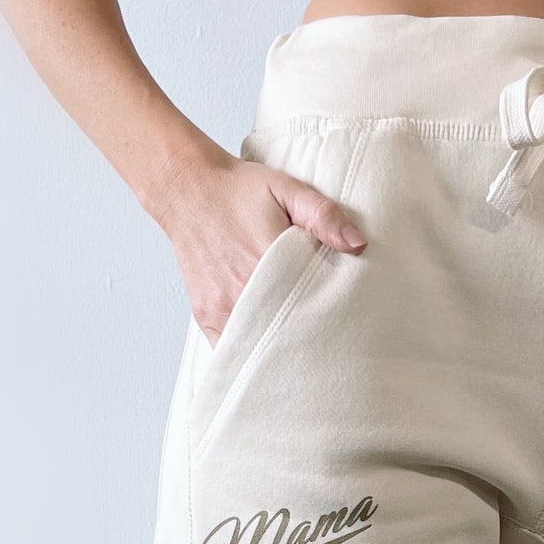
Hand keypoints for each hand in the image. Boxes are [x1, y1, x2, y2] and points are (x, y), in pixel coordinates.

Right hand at [154, 148, 365, 345]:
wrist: (187, 189)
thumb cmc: (238, 191)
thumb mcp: (286, 189)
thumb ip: (323, 215)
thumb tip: (357, 244)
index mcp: (269, 262)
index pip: (309, 308)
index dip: (328, 321)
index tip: (343, 328)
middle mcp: (243, 290)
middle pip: (285, 334)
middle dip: (307, 343)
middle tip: (327, 349)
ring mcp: (222, 306)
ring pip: (257, 346)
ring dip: (278, 352)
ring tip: (300, 355)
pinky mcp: (206, 315)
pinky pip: (229, 349)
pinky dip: (248, 353)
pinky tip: (266, 354)